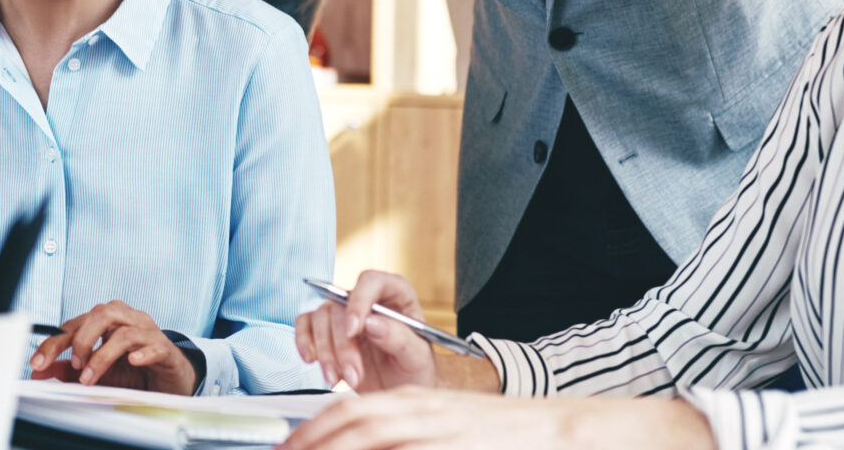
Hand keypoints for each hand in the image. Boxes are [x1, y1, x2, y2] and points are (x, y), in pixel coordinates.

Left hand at [30, 300, 197, 395]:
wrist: (170, 377)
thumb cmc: (134, 370)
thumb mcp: (98, 370)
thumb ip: (70, 369)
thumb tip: (41, 372)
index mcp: (107, 320)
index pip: (75, 324)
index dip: (54, 343)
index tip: (38, 363)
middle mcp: (127, 319)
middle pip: (100, 314)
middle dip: (81, 341)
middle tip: (75, 365)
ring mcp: (147, 332)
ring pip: (123, 331)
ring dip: (102, 356)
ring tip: (90, 376)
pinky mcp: (165, 349)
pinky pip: (153, 346)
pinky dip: (141, 353)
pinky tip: (132, 362)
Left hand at [277, 387, 715, 449]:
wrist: (559, 431)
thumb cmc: (496, 435)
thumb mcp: (439, 427)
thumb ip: (400, 434)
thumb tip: (355, 443)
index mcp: (411, 400)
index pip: (347, 408)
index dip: (309, 430)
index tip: (284, 449)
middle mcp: (419, 410)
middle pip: (353, 420)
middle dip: (312, 442)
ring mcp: (439, 431)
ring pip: (374, 434)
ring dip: (336, 447)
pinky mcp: (456, 444)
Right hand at [295, 270, 451, 391]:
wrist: (400, 391)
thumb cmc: (415, 371)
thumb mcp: (417, 358)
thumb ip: (399, 338)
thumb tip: (371, 322)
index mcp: (396, 294)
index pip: (372, 281)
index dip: (359, 300)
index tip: (354, 331)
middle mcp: (367, 299)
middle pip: (341, 305)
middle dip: (343, 345)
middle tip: (353, 376)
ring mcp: (344, 313)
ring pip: (321, 317)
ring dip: (325, 352)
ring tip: (337, 380)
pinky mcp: (326, 329)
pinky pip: (304, 324)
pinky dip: (304, 341)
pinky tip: (311, 360)